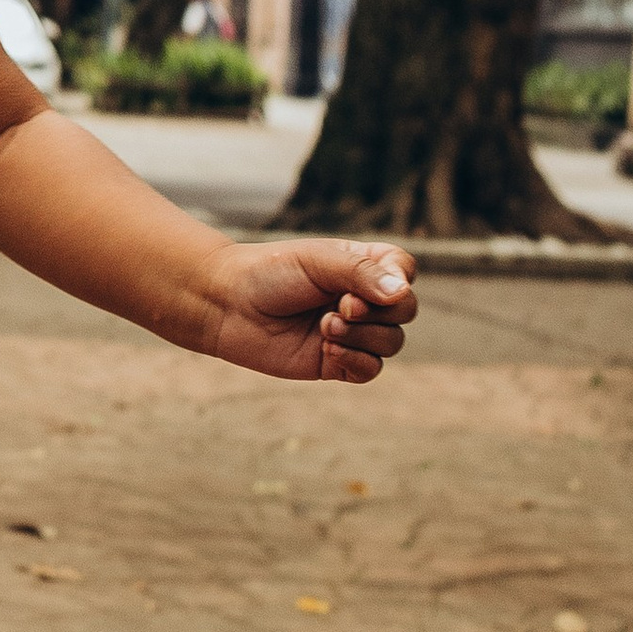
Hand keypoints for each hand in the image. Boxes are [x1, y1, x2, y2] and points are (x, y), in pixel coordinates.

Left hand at [207, 238, 416, 384]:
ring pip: (391, 342)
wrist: (228, 305)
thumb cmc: (269, 272)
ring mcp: (351, 332)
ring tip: (325, 326)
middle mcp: (361, 299)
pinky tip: (328, 350)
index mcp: (359, 266)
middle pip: (404, 311)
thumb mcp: (317, 262)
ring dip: (362, 336)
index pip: (403, 270)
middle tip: (342, 307)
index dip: (399, 278)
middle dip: (378, 312)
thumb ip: (361, 273)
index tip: (370, 279)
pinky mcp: (337, 362)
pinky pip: (371, 370)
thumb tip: (402, 293)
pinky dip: (356, 361)